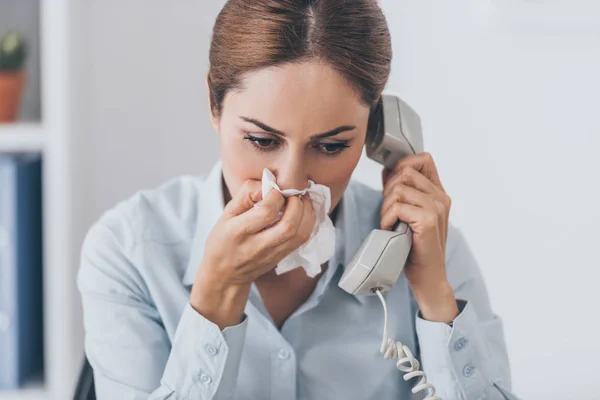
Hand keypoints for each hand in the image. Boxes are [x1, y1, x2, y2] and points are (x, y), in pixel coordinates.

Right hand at [190, 179, 315, 328]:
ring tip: (301, 199)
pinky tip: (303, 211)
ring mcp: (273, 254)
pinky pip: (303, 240)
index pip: (266, 212)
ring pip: (300, 234)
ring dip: (306, 212)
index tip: (274, 188)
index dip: (275, 195)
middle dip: (296, 204)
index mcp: (239, 232)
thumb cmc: (222, 241)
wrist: (225, 275)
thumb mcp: (225, 215)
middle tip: (292, 193)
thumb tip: (266, 183)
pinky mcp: (282, 257)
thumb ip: (245, 196)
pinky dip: (308, 222)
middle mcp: (258, 246)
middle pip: (288, 226)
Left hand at [380, 152, 457, 321]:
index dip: (402, 165)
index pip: (423, 159)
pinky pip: (398, 206)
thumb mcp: (408, 214)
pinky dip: (387, 218)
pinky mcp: (428, 220)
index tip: (392, 185)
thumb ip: (401, 191)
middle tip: (389, 211)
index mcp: (438, 193)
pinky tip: (391, 230)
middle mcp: (441, 197)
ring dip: (386, 207)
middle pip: (405, 171)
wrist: (428, 276)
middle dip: (389, 189)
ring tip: (390, 223)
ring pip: (398, 189)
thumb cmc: (416, 247)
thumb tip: (387, 170)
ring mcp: (436, 208)